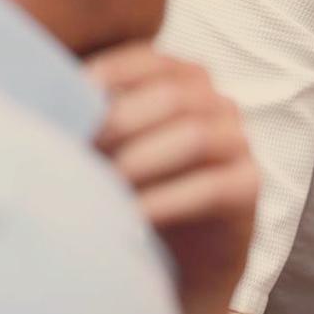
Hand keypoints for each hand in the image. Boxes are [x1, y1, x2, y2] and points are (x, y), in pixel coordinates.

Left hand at [86, 42, 259, 313]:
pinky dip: (167, 200)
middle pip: (176, 95)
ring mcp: (237, 142)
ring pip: (196, 135)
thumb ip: (106, 117)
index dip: (112, 74)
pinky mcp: (248, 186)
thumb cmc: (143, 187)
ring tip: (107, 181)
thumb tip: (65, 101)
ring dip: (143, 159)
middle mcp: (217, 103)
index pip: (151, 59)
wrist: (184, 254)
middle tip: (85, 147)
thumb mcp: (121, 145)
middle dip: (124, 120)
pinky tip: (134, 214)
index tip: (73, 99)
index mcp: (185, 80)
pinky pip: (211, 186)